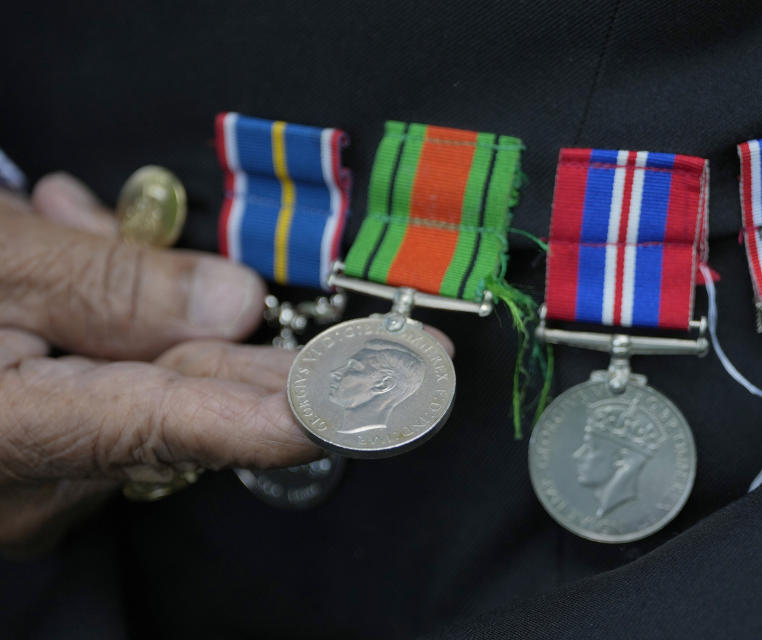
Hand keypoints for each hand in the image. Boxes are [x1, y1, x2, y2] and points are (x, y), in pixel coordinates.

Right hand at [0, 174, 321, 555]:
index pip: (162, 426)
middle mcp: (23, 485)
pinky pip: (101, 404)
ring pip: (136, 395)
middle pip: (171, 413)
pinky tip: (72, 264)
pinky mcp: (27, 465)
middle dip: (236, 347)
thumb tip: (229, 305)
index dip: (264, 414)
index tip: (351, 407)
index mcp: (3, 436)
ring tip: (82, 221)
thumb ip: (102, 287)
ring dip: (146, 313)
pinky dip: (106, 339)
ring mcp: (26, 485)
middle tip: (342, 332)